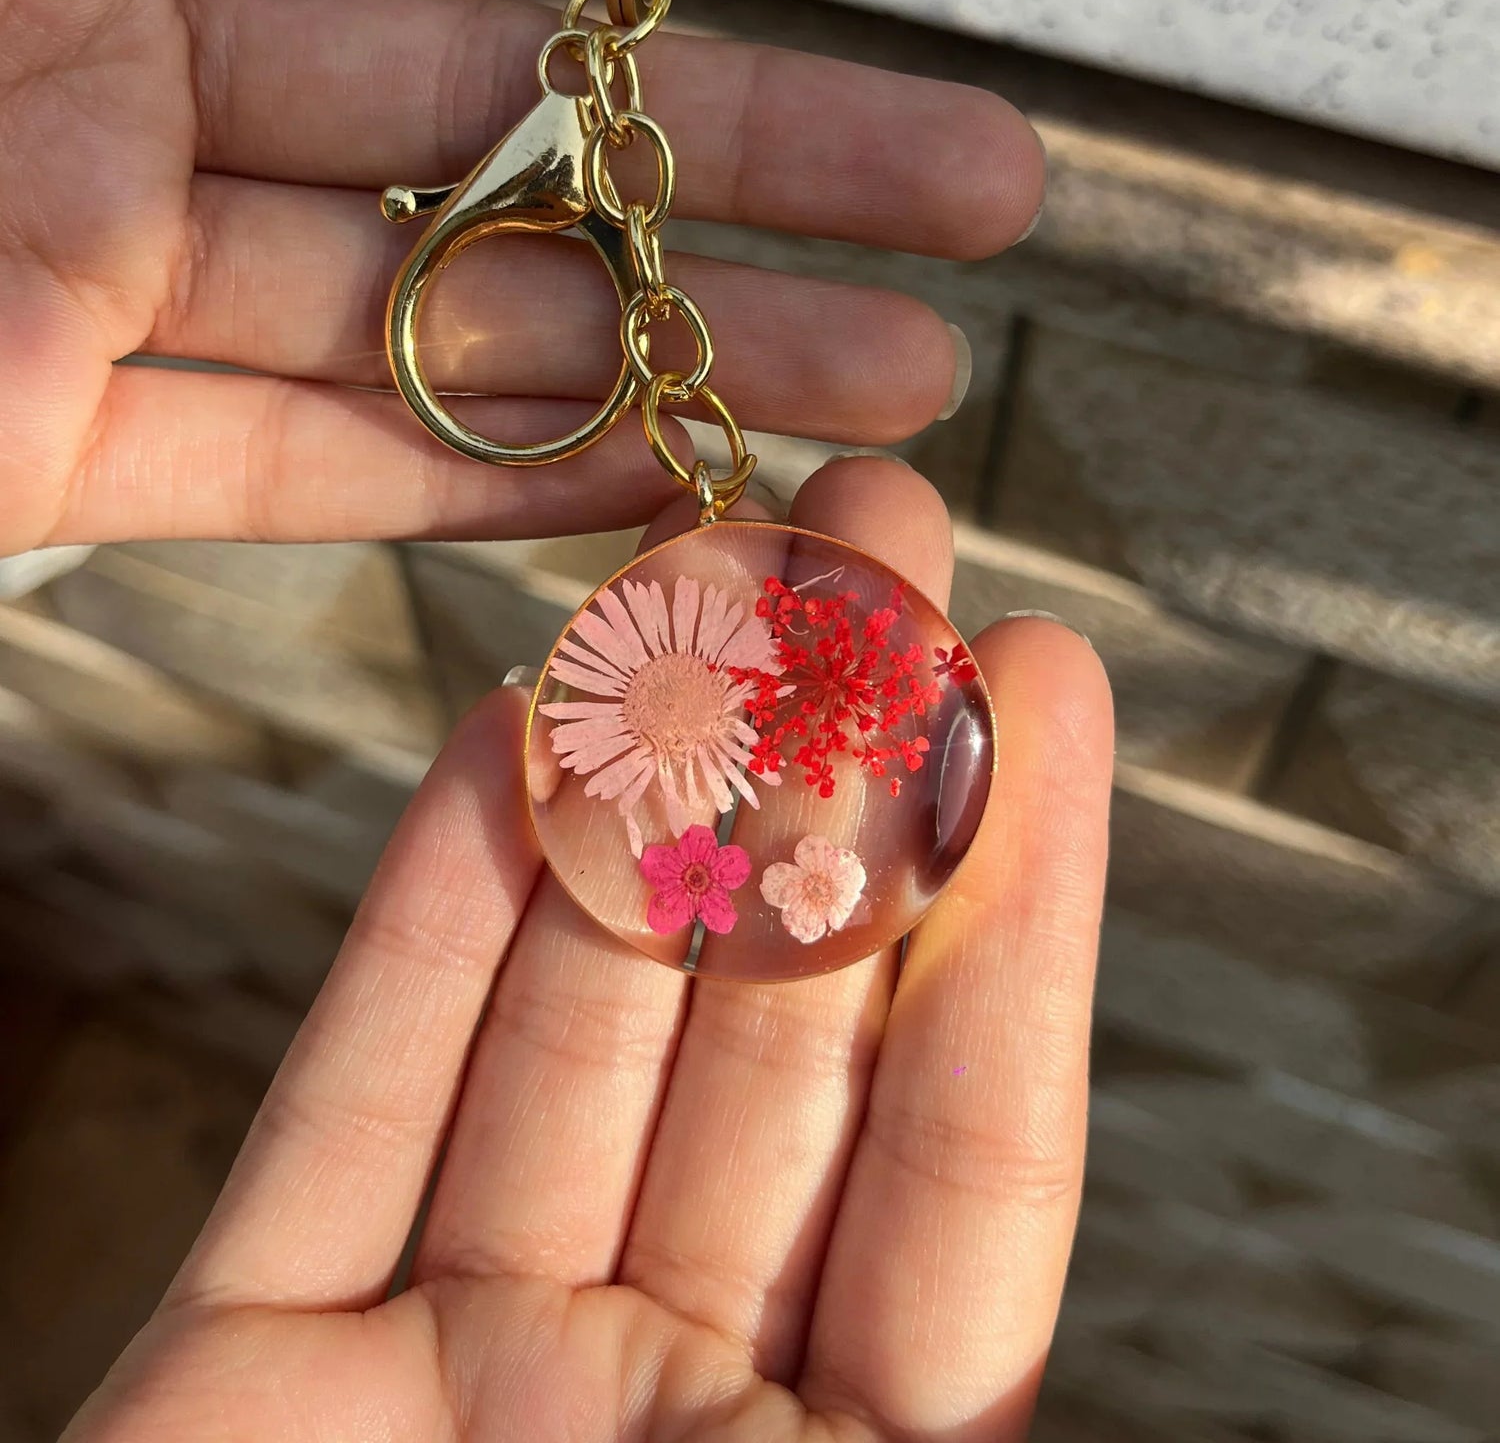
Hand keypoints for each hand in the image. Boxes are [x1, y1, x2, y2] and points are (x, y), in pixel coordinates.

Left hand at [0, 0, 1043, 556]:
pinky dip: (475, 477)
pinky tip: (662, 468)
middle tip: (969, 174)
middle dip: (748, 138)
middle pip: (482, 92)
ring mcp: (85, 266)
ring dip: (668, 337)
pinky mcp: (43, 444)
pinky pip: (295, 461)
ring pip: (429, 305)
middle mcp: (95, 67)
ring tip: (895, 366)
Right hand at [64, 457, 1111, 1442]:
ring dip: (640, 787)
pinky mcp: (246, 1371)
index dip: (1013, 902)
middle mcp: (658, 1422)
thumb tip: (1038, 1334)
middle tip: (879, 539)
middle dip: (832, 771)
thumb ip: (919, 1437)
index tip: (1045, 679)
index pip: (965, 1158)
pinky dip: (427, 912)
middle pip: (772, 1039)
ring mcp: (452, 1380)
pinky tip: (502, 735)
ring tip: (702, 566)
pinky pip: (349, 1096)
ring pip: (571, 1022)